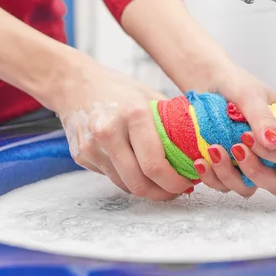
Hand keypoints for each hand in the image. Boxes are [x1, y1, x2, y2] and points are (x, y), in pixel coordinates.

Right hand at [54, 58, 193, 200]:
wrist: (74, 82)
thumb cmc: (119, 89)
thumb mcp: (151, 96)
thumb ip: (173, 122)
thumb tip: (200, 148)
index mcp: (132, 114)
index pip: (155, 165)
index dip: (174, 182)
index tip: (187, 182)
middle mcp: (108, 132)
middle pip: (139, 183)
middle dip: (162, 193)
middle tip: (177, 190)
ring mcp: (91, 146)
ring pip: (124, 185)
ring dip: (147, 190)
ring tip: (162, 184)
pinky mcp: (81, 156)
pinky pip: (111, 177)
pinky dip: (128, 178)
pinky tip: (139, 171)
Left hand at [192, 65, 275, 196]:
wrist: (207, 83)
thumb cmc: (234, 83)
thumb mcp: (250, 95)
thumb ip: (263, 118)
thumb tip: (275, 143)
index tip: (248, 136)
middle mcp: (275, 152)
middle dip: (254, 171)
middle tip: (234, 148)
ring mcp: (253, 163)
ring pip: (250, 188)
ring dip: (229, 175)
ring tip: (212, 150)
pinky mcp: (232, 170)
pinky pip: (226, 186)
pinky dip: (212, 178)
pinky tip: (201, 162)